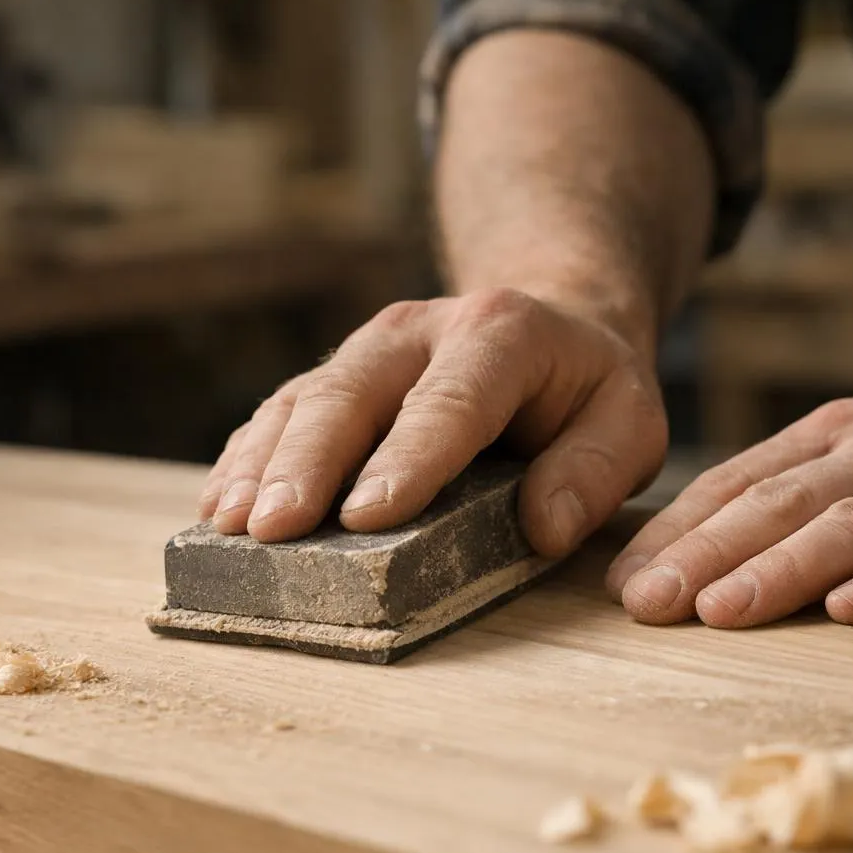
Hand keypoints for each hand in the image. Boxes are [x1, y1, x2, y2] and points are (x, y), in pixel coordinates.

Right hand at [198, 288, 667, 556]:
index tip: (365, 516)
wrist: (553, 324)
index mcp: (502, 335)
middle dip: (308, 463)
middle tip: (272, 529)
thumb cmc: (589, 390)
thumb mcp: (631, 422)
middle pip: (353, 393)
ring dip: (263, 464)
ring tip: (230, 525)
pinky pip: (283, 411)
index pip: (450, 402)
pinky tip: (221, 503)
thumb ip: (595, 469)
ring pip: (305, 400)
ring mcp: (370, 350)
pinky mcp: (339, 376)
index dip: (406, 458)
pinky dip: (248, 456)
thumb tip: (543, 527)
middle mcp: (421, 331)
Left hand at [605, 364, 852, 626]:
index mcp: (832, 437)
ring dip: (782, 570)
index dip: (676, 532)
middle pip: (779, 504)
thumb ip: (790, 488)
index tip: (619, 582)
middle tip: (645, 605)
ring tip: (722, 612)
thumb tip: (688, 550)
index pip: (737, 483)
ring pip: (850, 526)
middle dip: (705, 555)